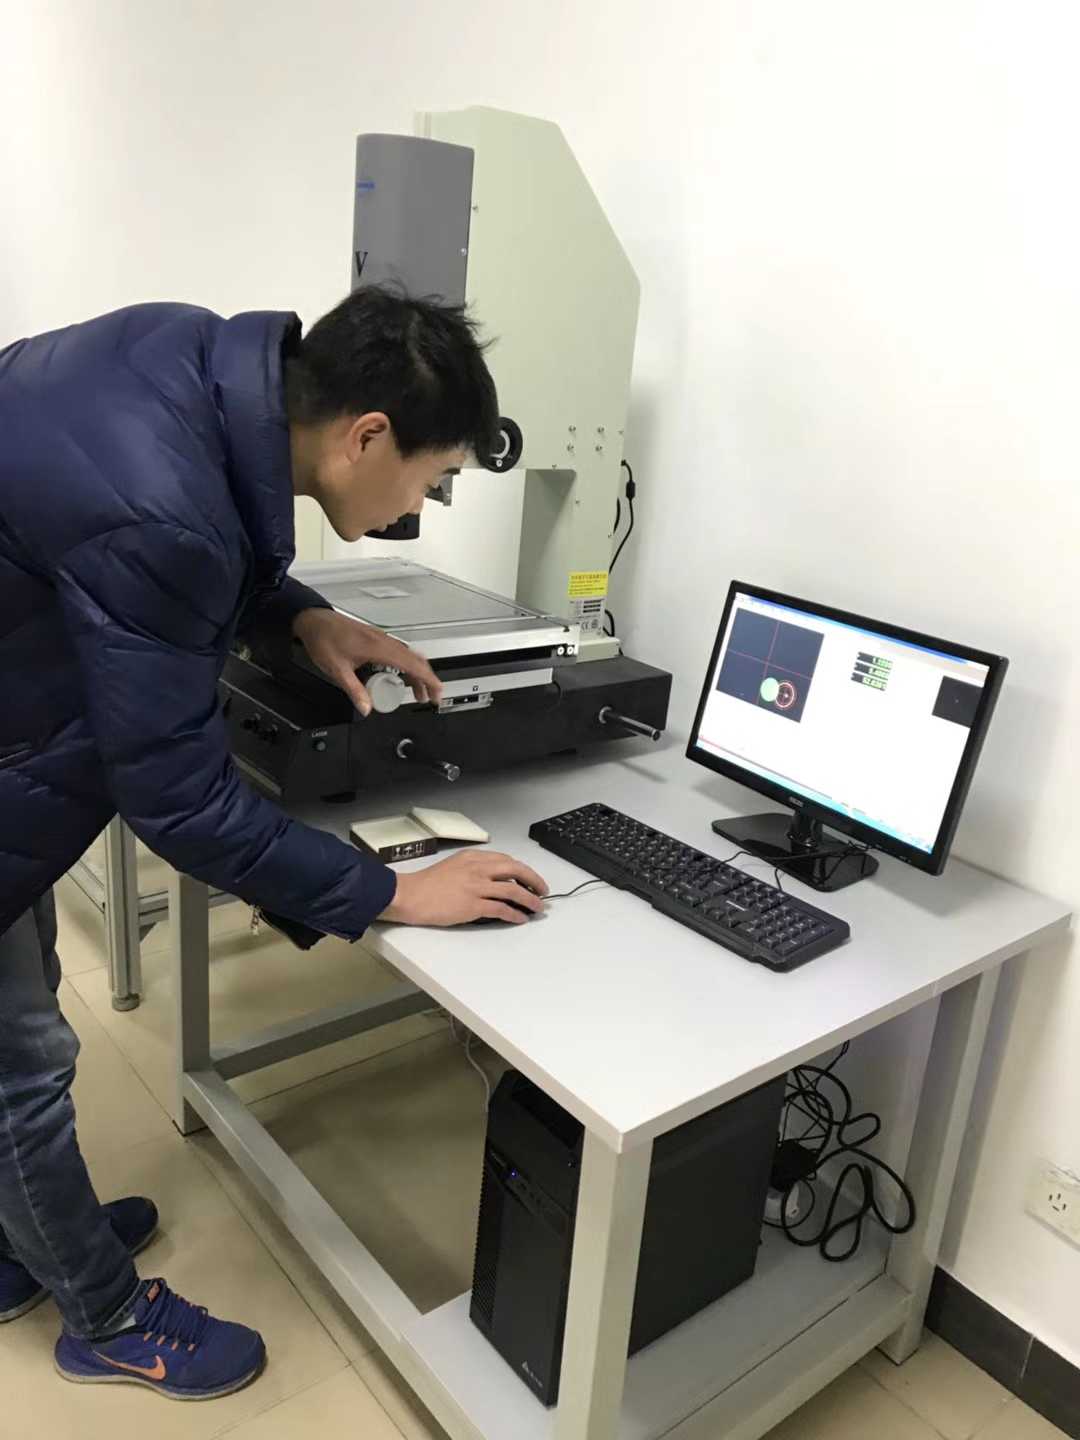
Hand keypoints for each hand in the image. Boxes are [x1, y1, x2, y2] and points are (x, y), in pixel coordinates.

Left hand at [292, 607, 441, 714]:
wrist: (314, 620)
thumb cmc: (324, 639)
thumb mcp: (337, 670)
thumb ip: (354, 691)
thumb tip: (367, 708)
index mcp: (378, 648)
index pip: (412, 665)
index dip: (428, 680)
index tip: (436, 693)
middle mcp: (383, 641)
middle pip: (415, 660)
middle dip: (426, 679)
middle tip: (430, 697)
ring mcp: (381, 638)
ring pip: (408, 655)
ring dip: (416, 673)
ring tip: (417, 691)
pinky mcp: (376, 638)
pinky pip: (399, 651)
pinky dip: (407, 664)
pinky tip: (401, 675)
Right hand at [379, 850, 548, 926]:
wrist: (410, 895)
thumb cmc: (427, 884)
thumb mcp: (453, 866)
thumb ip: (473, 869)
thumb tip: (494, 881)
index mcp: (473, 857)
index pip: (506, 861)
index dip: (522, 870)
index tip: (529, 879)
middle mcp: (477, 869)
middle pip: (516, 870)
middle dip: (534, 880)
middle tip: (543, 890)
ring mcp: (476, 887)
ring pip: (513, 890)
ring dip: (530, 900)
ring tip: (538, 908)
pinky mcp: (473, 905)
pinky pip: (502, 909)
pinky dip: (515, 914)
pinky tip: (521, 919)